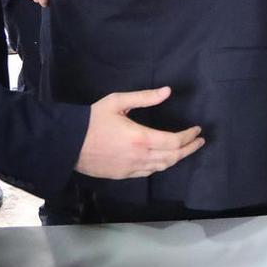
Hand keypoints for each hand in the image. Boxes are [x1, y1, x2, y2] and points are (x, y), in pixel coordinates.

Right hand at [75, 86, 204, 178]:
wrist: (67, 143)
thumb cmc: (92, 120)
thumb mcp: (118, 102)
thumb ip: (145, 97)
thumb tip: (167, 91)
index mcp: (141, 138)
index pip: (174, 141)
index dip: (189, 136)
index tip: (197, 130)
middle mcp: (139, 157)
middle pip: (173, 157)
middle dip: (189, 149)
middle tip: (199, 141)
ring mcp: (131, 169)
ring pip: (162, 167)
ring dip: (177, 158)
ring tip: (185, 149)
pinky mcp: (123, 175)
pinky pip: (148, 173)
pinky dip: (161, 165)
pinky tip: (163, 159)